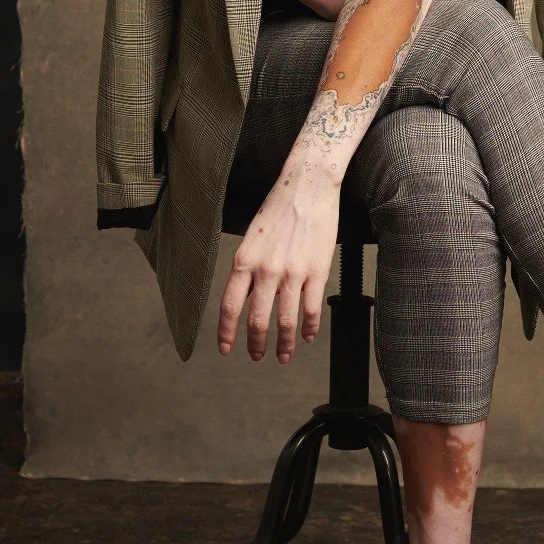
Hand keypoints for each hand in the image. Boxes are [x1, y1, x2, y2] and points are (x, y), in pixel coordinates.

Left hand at [217, 161, 340, 363]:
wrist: (308, 186)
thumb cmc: (278, 208)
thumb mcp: (253, 239)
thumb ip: (249, 270)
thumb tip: (246, 300)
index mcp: (244, 260)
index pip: (230, 306)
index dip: (227, 332)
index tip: (226, 348)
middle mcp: (266, 269)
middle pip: (257, 320)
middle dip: (255, 345)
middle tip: (256, 357)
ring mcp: (293, 272)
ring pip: (285, 321)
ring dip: (284, 345)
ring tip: (283, 356)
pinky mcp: (317, 271)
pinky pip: (311, 309)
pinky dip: (310, 328)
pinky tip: (308, 336)